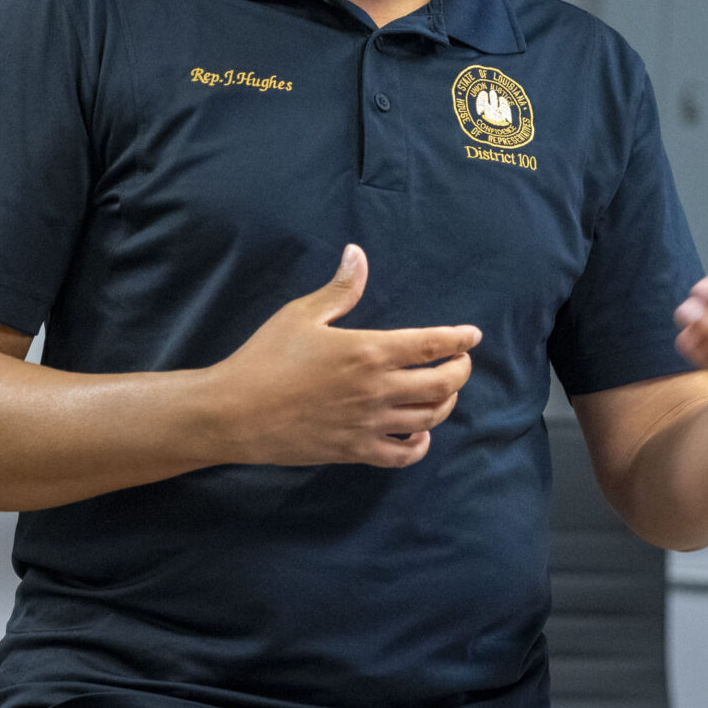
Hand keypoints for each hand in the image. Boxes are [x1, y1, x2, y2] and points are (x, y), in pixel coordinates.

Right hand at [208, 244, 480, 468]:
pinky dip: (419, 445)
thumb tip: (357, 253)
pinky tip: (419, 434)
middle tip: (460, 363)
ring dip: (445, 404)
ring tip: (443, 392)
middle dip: (460, 372)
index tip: (472, 335)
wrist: (234, 413)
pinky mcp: (354, 450)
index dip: (459, 339)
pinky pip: (402, 455)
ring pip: (429, 419)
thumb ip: (340, 288)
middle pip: (442, 385)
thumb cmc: (265, 358)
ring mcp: (368, 424)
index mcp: (368, 351)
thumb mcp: (301, 314)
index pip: (432, 344)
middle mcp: (377, 390)